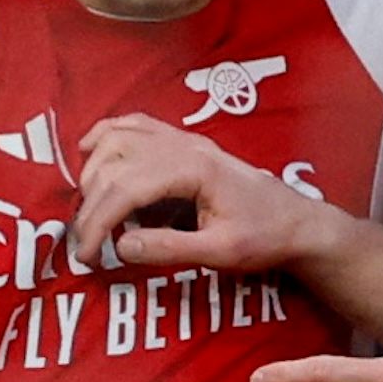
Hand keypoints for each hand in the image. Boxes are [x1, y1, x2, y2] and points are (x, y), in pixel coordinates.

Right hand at [71, 114, 331, 271]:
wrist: (296, 221)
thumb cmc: (264, 237)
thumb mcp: (220, 253)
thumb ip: (170, 249)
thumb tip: (121, 246)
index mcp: (193, 169)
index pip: (126, 188)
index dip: (97, 222)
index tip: (85, 256)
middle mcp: (183, 144)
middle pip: (114, 163)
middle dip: (90, 205)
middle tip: (86, 246)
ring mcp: (182, 138)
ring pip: (118, 138)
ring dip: (93, 172)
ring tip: (90, 213)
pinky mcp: (182, 142)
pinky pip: (135, 125)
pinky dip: (106, 135)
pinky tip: (89, 150)